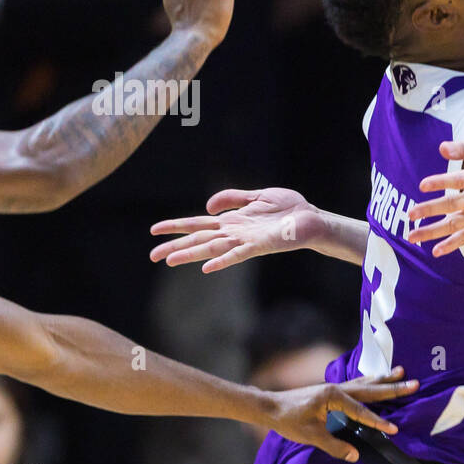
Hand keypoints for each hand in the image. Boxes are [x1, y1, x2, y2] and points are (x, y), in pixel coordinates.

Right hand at [150, 187, 320, 271]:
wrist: (311, 219)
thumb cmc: (288, 209)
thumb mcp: (257, 195)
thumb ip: (232, 198)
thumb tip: (207, 207)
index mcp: (232, 221)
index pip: (197, 225)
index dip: (175, 226)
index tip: (154, 231)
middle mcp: (234, 233)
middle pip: (199, 240)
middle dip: (175, 246)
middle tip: (152, 256)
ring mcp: (245, 241)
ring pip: (212, 249)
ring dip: (191, 255)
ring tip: (169, 260)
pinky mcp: (260, 246)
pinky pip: (238, 255)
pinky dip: (222, 261)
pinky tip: (207, 268)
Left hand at [258, 368, 419, 460]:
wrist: (270, 406)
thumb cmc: (288, 421)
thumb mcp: (310, 436)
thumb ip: (333, 445)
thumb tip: (355, 456)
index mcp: (332, 397)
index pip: (361, 411)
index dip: (378, 421)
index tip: (395, 429)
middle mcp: (337, 388)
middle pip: (370, 389)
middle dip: (393, 387)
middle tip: (415, 383)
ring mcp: (335, 387)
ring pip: (365, 383)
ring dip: (384, 379)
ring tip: (402, 371)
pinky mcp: (332, 390)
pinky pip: (358, 384)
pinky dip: (371, 380)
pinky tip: (377, 378)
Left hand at [408, 131, 463, 256]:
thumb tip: (441, 149)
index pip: (459, 181)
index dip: (440, 183)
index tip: (422, 185)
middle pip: (453, 206)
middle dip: (430, 210)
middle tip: (410, 213)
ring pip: (455, 225)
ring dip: (432, 232)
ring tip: (412, 236)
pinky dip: (451, 244)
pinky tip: (435, 250)